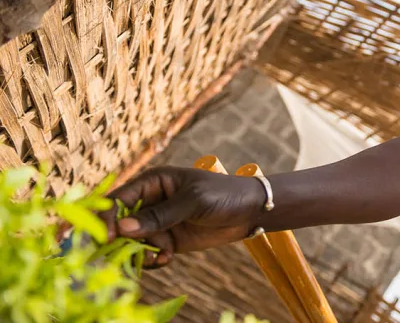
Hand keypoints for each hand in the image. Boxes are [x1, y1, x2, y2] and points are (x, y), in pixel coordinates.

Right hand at [100, 166, 266, 267]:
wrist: (250, 211)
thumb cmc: (224, 194)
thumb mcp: (193, 201)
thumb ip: (160, 215)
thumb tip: (123, 228)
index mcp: (151, 182)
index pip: (117, 200)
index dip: (107, 218)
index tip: (108, 238)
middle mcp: (149, 202)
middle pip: (119, 224)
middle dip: (120, 241)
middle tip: (128, 254)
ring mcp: (157, 223)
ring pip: (131, 242)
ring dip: (139, 253)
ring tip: (159, 256)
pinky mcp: (166, 240)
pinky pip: (148, 253)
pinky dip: (152, 259)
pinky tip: (167, 258)